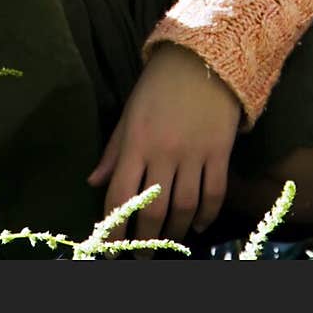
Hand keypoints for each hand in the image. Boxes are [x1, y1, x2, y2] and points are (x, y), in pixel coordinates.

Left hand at [87, 42, 241, 244]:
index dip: (113, 227)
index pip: (120, 193)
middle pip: (152, 209)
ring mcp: (193, 153)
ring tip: (167, 242)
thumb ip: (114, 150)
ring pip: (184, 207)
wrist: (203, 58)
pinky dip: (206, 216)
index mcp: (136, 141)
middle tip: (141, 254)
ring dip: (175, 232)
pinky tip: (198, 226)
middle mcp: (163, 151)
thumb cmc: (158, 85)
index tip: (111, 247)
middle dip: (144, 238)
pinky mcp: (219, 152)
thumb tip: (93, 183)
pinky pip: (213, 194)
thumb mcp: (130, 112)